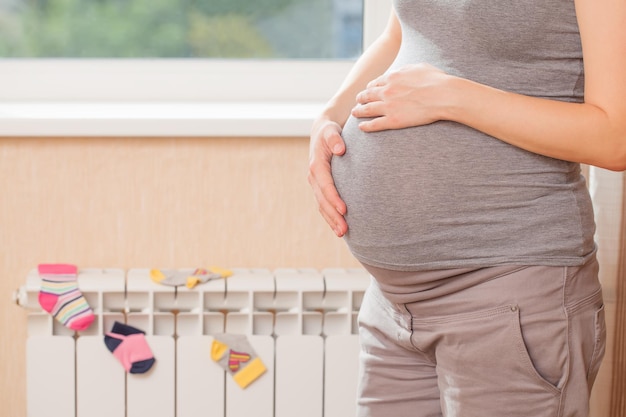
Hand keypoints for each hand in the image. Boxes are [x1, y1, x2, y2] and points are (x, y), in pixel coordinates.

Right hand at [307, 118, 347, 236]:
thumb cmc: (330, 131)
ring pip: (322, 205)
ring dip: (331, 220)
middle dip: (333, 216)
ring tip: (342, 233)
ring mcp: (316, 184)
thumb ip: (334, 139)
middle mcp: (314, 177)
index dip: (334, 198)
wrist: (323, 132)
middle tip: (344, 230)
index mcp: (316, 165)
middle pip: (323, 200)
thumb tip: (340, 149)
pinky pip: (324, 205)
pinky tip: (339, 227)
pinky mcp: (320, 187)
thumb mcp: (331, 130)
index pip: (326, 185)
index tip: (344, 210)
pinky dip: (330, 217)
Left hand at [352, 63, 451, 131]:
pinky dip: (366, 126)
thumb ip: (406, 69)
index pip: (375, 83)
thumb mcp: (419, 67)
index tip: (368, 90)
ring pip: (367, 109)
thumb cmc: (436, 80)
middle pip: (368, 95)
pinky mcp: (393, 120)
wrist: (443, 95)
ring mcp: (388, 106)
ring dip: (359, 111)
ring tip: (354, 113)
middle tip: (357, 101)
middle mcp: (387, 91)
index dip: (370, 87)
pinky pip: (375, 124)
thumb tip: (401, 70)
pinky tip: (361, 127)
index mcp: (393, 77)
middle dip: (361, 98)